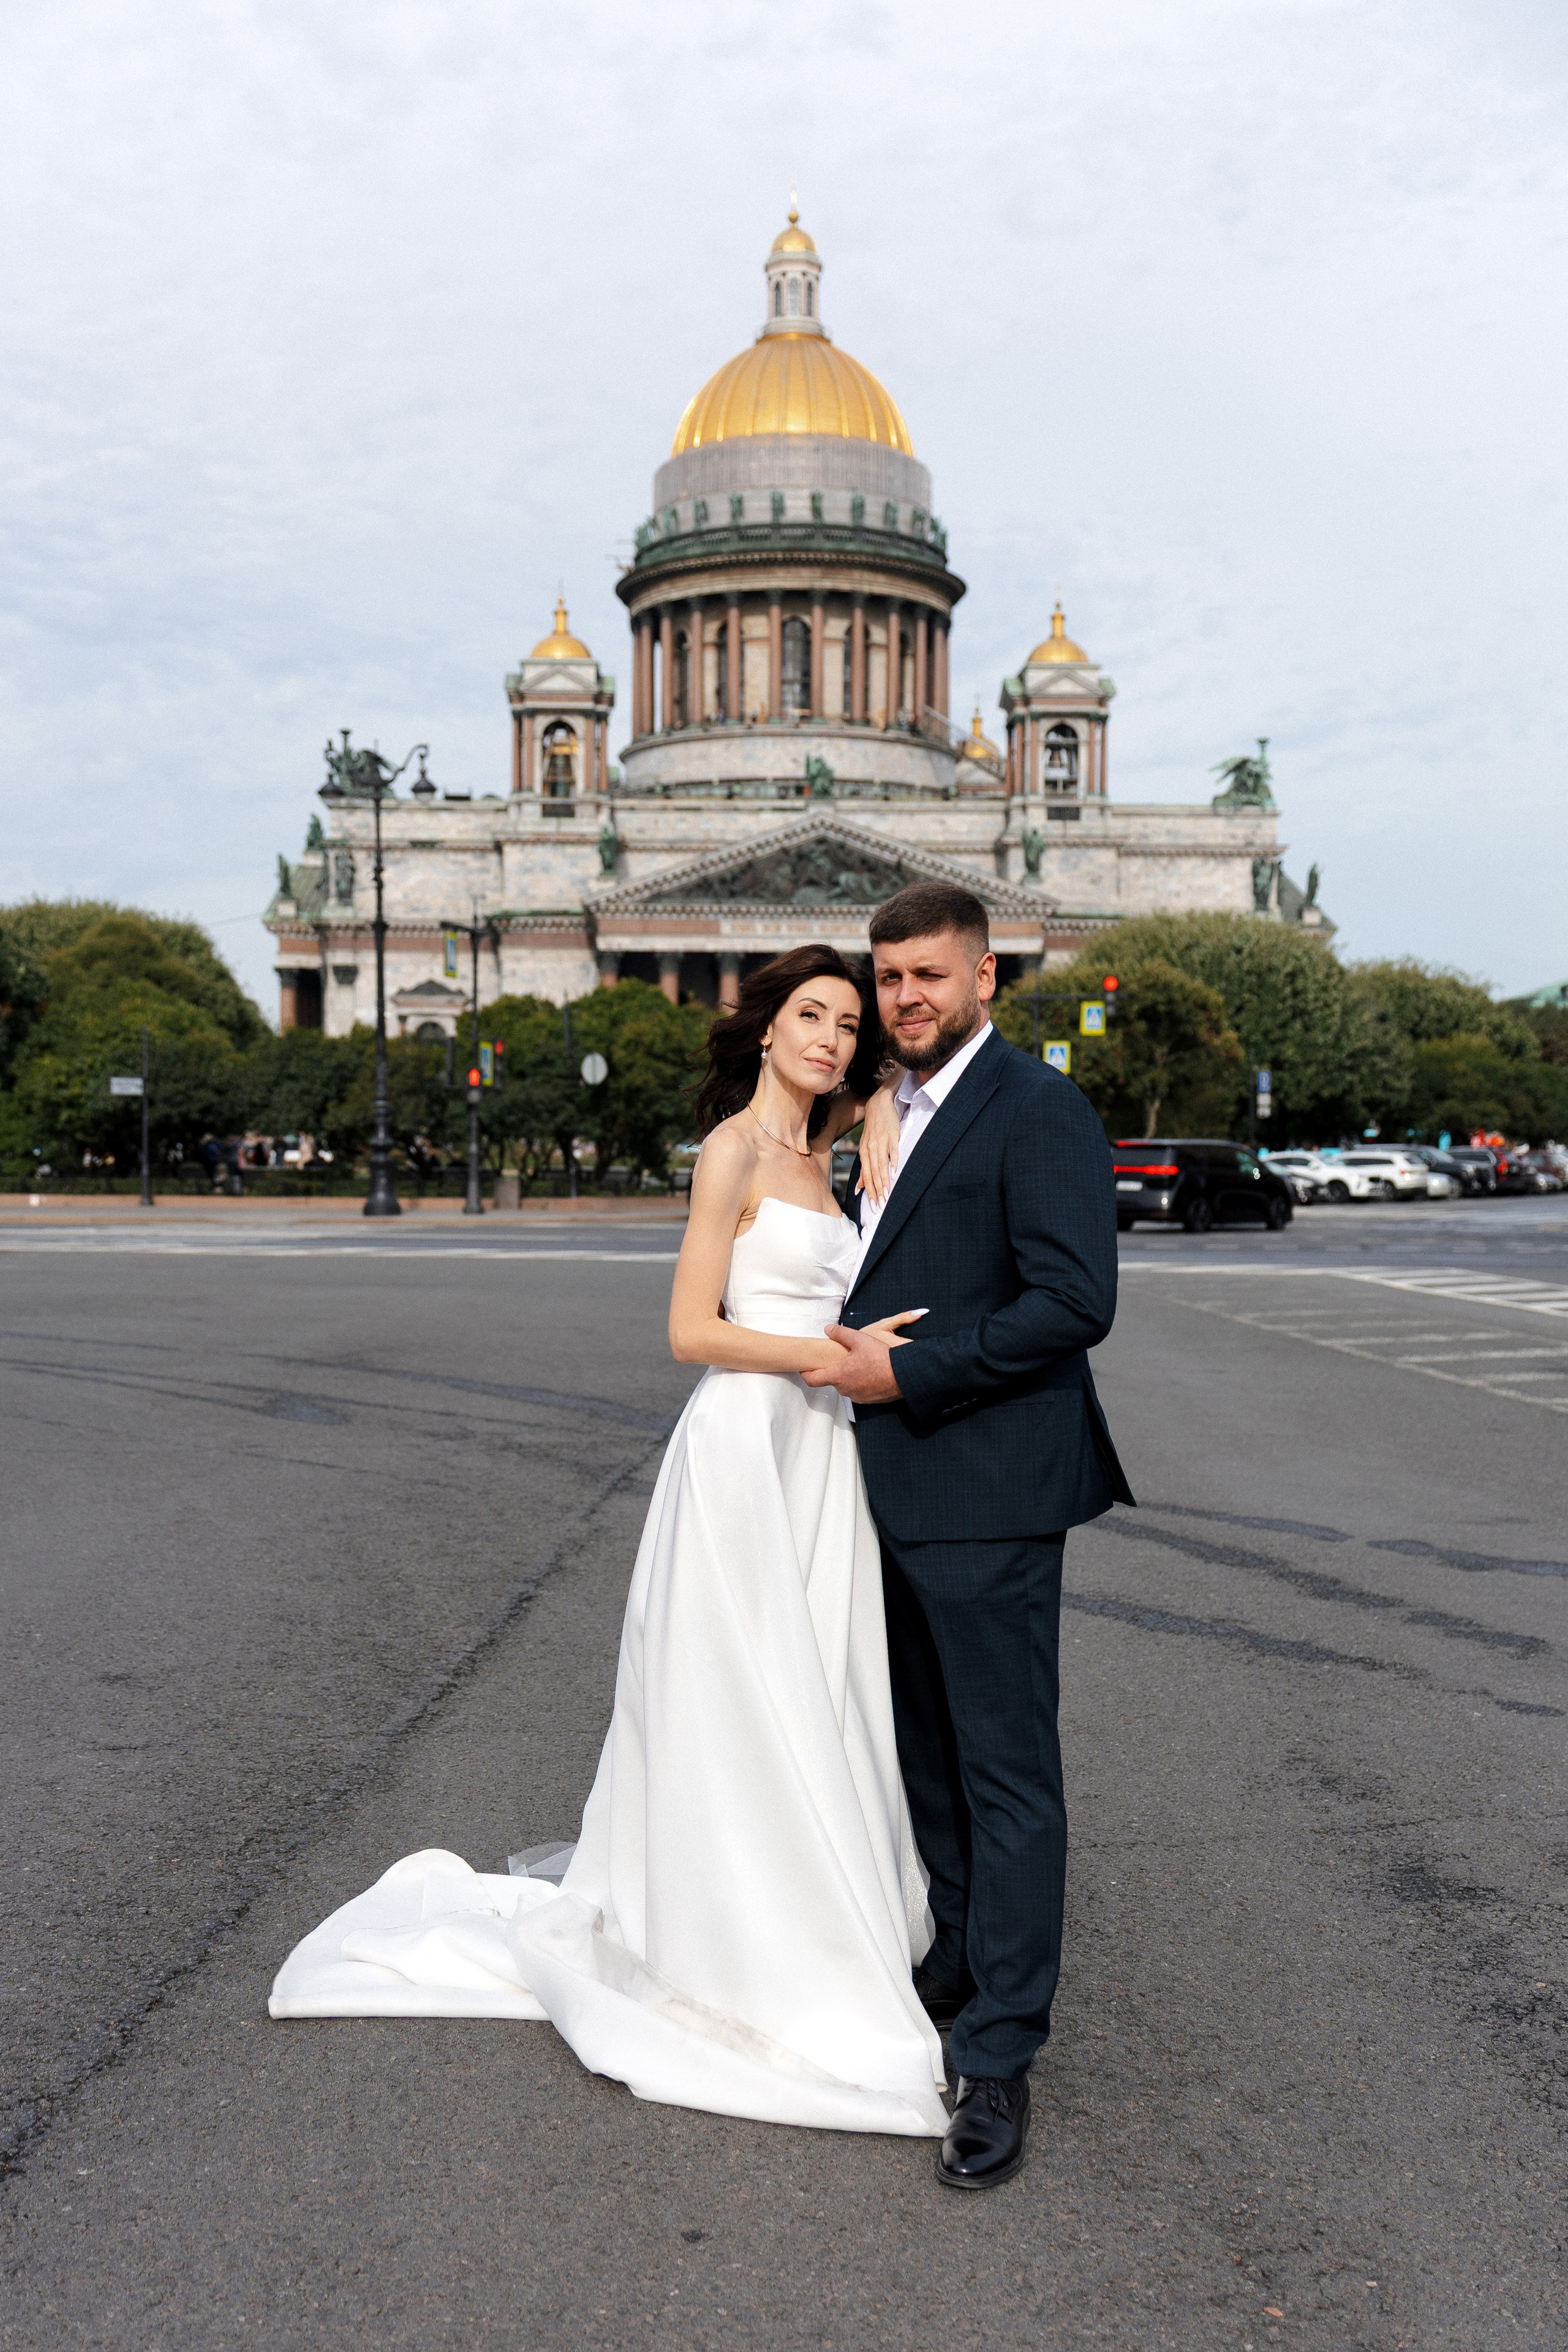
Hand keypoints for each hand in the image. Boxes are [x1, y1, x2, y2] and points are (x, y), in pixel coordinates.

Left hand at [801, 1311, 924, 1401]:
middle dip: (834, 1371)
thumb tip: (828, 1329)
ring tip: (859, 1364)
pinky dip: (861, 1382)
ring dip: (849, 1377)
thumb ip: (841, 1334)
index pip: (812, 1380)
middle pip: (831, 1380)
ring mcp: (857, 1397)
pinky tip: (870, 1372)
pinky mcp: (869, 1400)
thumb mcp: (860, 1340)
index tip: (804, 1369)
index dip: (806, 1374)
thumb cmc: (882, 1358)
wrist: (904, 1375)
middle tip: (841, 1359)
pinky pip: (859, 1391)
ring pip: (846, 1385)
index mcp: (838, 1376)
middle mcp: (845, 1389)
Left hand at [855, 1082, 903, 1207]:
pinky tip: (895, 1172)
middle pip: (873, 1173)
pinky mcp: (892, 1134)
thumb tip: (859, 1187)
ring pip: (881, 1165)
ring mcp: (881, 1141)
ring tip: (887, 1195)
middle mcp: (870, 1148)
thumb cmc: (873, 1129)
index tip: (873, 1207)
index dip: (869, 1192)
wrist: (878, 1104)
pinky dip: (893, 1161)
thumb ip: (865, 1168)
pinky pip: (892, 1150)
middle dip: (876, 1191)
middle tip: (880, 1206)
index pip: (866, 1176)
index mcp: (864, 1153)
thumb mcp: (866, 1148)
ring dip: (883, 1181)